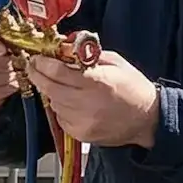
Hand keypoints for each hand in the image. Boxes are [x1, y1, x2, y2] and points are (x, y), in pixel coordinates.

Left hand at [25, 49, 160, 148]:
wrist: (147, 120)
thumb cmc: (134, 88)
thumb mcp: (115, 62)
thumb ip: (89, 55)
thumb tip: (65, 48)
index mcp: (97, 81)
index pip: (58, 71)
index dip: (43, 63)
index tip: (37, 58)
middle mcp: (87, 103)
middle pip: (49, 88)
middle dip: (38, 76)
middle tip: (34, 67)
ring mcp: (82, 121)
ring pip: (53, 103)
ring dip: (51, 92)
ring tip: (59, 85)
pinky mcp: (81, 134)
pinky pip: (60, 118)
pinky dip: (61, 108)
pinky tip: (71, 102)